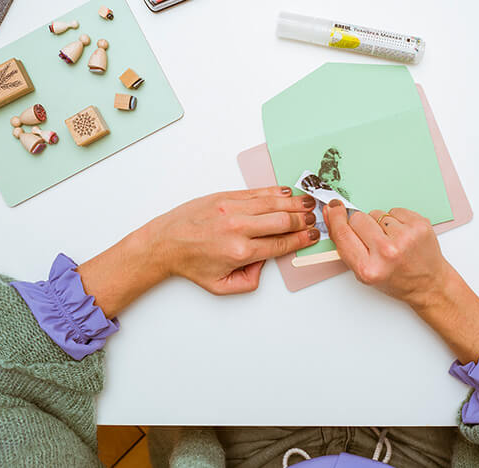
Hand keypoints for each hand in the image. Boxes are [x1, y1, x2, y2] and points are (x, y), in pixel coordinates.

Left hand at [152, 186, 318, 294]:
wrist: (165, 242)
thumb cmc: (191, 263)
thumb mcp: (220, 286)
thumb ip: (248, 281)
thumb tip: (264, 264)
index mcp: (240, 252)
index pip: (280, 244)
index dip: (300, 240)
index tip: (312, 236)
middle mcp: (238, 228)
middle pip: (282, 221)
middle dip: (302, 220)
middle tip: (314, 219)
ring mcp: (231, 209)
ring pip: (272, 203)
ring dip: (293, 203)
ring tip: (308, 203)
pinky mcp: (224, 197)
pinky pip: (256, 192)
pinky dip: (274, 192)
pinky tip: (286, 192)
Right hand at [324, 201, 446, 308]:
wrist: (429, 284)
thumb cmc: (397, 280)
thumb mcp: (364, 272)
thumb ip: (346, 245)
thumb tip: (332, 213)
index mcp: (368, 268)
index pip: (342, 233)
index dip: (335, 218)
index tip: (333, 208)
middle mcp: (387, 252)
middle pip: (358, 218)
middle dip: (361, 225)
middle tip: (373, 240)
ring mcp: (405, 237)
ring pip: (376, 213)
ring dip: (380, 224)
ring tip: (391, 241)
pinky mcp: (419, 225)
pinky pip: (394, 210)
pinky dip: (396, 220)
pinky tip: (402, 235)